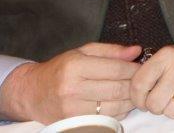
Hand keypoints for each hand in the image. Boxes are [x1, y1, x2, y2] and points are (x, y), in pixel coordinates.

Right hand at [0, 43, 141, 122]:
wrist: (31, 93)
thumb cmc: (60, 69)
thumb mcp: (82, 52)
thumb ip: (111, 50)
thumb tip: (136, 51)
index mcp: (75, 66)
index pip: (115, 69)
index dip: (134, 68)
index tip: (142, 67)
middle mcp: (72, 89)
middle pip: (117, 89)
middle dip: (135, 84)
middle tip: (142, 80)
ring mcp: (72, 109)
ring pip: (114, 106)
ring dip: (130, 100)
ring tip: (133, 92)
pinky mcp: (74, 123)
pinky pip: (106, 118)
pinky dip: (119, 111)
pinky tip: (120, 103)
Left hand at [129, 44, 173, 117]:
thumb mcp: (168, 58)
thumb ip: (148, 71)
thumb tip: (128, 93)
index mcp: (166, 56)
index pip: (138, 85)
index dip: (137, 99)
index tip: (142, 101)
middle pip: (154, 104)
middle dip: (157, 106)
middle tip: (164, 99)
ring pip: (170, 112)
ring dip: (173, 109)